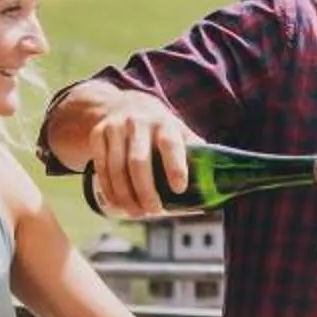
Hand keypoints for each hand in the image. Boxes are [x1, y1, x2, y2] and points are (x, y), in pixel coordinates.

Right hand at [84, 89, 193, 218]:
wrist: (121, 104)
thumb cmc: (157, 127)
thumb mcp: (177, 130)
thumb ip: (194, 151)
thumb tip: (218, 180)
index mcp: (164, 122)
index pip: (169, 144)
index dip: (175, 167)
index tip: (179, 189)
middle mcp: (138, 122)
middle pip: (138, 162)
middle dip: (145, 191)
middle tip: (154, 211)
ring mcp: (115, 127)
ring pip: (116, 168)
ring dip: (126, 195)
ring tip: (137, 213)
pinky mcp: (98, 134)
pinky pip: (100, 167)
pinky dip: (108, 189)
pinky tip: (117, 203)